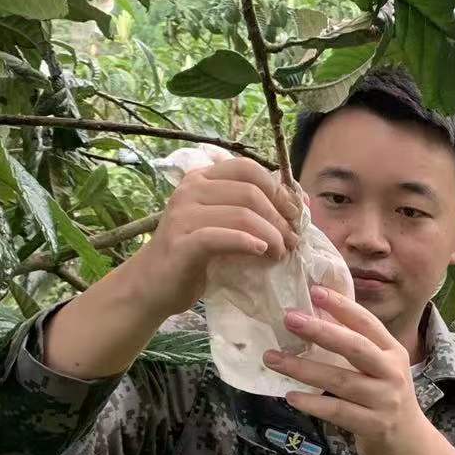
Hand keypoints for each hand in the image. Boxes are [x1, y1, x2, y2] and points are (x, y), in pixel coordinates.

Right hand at [127, 156, 300, 320]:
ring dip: (271, 235)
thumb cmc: (195, 255)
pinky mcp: (182, 243)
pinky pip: (222, 236)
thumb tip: (301, 201)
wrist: (153, 285)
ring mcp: (183, 215)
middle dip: (280, 217)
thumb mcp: (225, 224)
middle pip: (250, 191)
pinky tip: (262, 253)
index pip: (248, 169)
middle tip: (292, 241)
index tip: (296, 215)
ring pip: (242, 214)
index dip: (279, 190)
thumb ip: (252, 209)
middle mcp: (190, 189)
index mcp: (202, 178)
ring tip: (281, 253)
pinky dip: (248, 243)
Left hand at [264, 285, 438, 454]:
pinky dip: (313, 403)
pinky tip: (291, 395)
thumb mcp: (381, 368)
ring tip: (274, 359)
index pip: (367, 323)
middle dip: (321, 331)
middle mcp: (391, 372)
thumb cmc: (386, 400)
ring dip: (304, 369)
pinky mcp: (374, 425)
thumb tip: (316, 317)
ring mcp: (383, 400)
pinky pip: (337, 411)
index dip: (342, 306)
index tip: (315, 291)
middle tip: (290, 319)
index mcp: (392, 351)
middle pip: (355, 347)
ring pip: (340, 380)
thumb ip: (356, 346)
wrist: (410, 445)